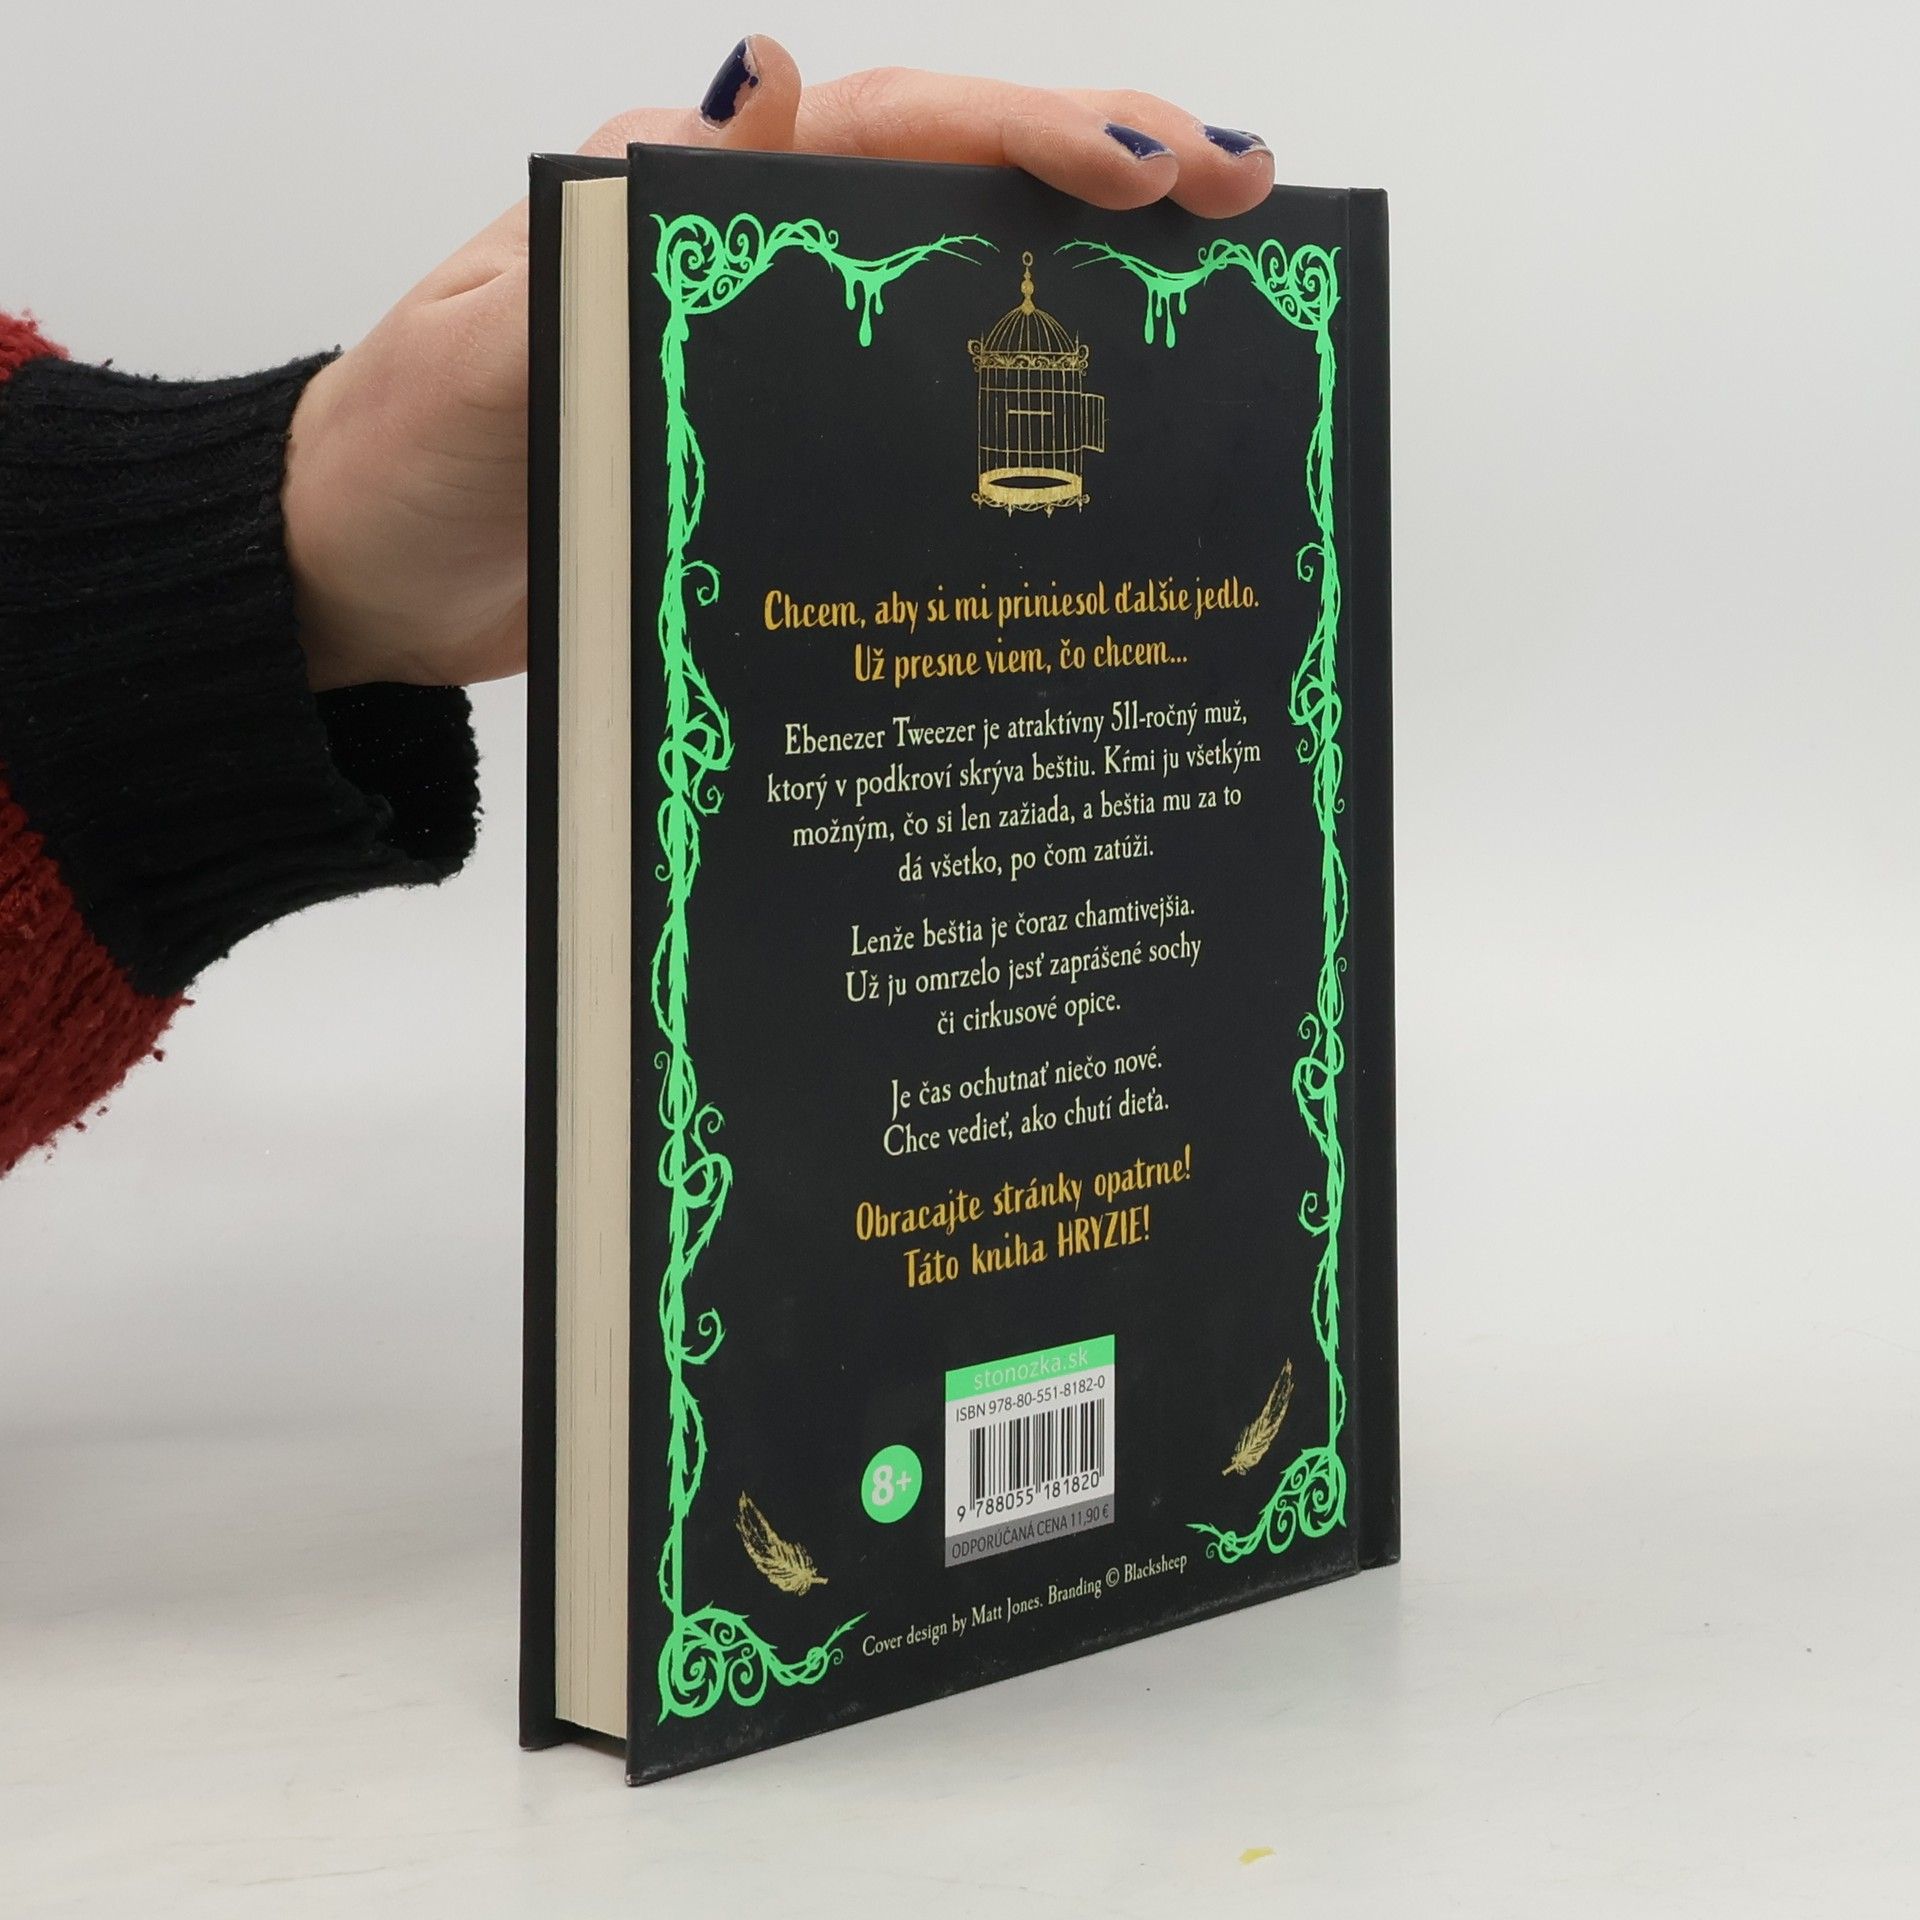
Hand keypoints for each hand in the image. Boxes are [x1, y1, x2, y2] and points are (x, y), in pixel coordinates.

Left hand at [282, 36, 1274, 691]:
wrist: (364, 580)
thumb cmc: (404, 456)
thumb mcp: (486, 343)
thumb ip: (610, 239)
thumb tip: (751, 87)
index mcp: (692, 205)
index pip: (888, 132)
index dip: (1026, 133)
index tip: (1150, 164)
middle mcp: (754, 266)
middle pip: (957, 188)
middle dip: (1107, 180)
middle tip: (1247, 200)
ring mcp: (777, 363)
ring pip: (956, 294)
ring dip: (1084, 291)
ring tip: (1217, 306)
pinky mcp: (780, 457)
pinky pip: (916, 412)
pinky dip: (1010, 410)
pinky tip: (1094, 443)